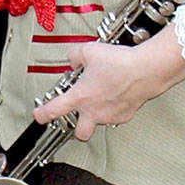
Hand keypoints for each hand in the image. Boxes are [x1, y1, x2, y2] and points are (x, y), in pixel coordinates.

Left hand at [33, 31, 184, 140]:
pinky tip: (116, 94)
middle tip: (76, 116)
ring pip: (99, 122)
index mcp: (80, 97)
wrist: (146, 69)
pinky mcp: (126, 114)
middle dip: (76, 128)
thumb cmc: (119, 62)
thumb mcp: (89, 50)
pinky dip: (114, 108)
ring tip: (101, 97)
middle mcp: (94, 111)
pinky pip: (116, 116)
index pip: (54, 111)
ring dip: (97, 114)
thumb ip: (75, 56)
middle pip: (80, 133)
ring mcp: (111, 115)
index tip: (38, 116)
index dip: (42, 115)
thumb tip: (73, 60)